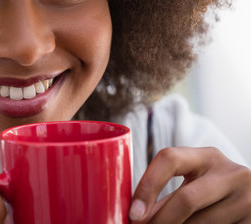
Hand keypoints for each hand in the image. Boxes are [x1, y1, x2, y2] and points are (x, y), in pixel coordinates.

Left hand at [129, 147, 250, 222]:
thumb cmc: (210, 191)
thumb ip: (164, 194)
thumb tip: (134, 214)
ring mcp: (247, 200)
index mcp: (208, 156)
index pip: (169, 159)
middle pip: (186, 199)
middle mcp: (232, 174)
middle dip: (160, 220)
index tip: (133, 213)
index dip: (147, 186)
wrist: (250, 198)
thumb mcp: (193, 183)